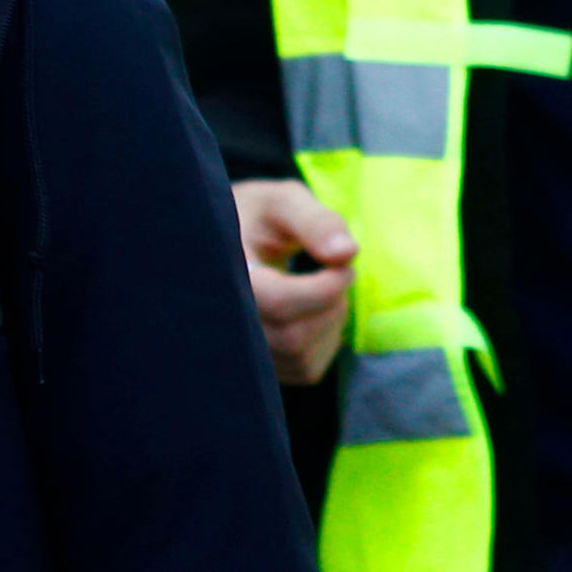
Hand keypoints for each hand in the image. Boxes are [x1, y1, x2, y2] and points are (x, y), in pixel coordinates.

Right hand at [233, 177, 357, 385]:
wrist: (228, 243)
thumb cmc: (256, 218)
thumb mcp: (281, 202)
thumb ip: (315, 220)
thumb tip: (347, 253)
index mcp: (226, 277)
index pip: (278, 303)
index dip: (324, 288)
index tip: (341, 265)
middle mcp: (225, 322)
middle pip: (292, 336)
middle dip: (330, 303)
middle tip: (333, 272)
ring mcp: (240, 350)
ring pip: (300, 357)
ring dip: (330, 321)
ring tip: (320, 288)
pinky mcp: (262, 366)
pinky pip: (306, 369)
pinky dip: (325, 341)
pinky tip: (314, 312)